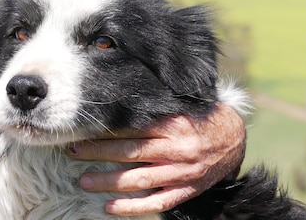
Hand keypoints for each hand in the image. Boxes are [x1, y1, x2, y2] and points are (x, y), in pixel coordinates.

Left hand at [68, 102, 245, 215]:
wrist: (233, 138)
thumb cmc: (196, 117)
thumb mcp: (176, 105)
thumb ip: (150, 106)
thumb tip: (113, 97)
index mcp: (172, 123)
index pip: (131, 127)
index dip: (104, 130)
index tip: (80, 130)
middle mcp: (176, 149)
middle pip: (130, 152)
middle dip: (98, 153)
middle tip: (73, 152)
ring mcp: (182, 173)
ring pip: (139, 180)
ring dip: (108, 182)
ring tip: (84, 182)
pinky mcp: (186, 191)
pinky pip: (157, 203)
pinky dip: (133, 208)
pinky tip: (110, 207)